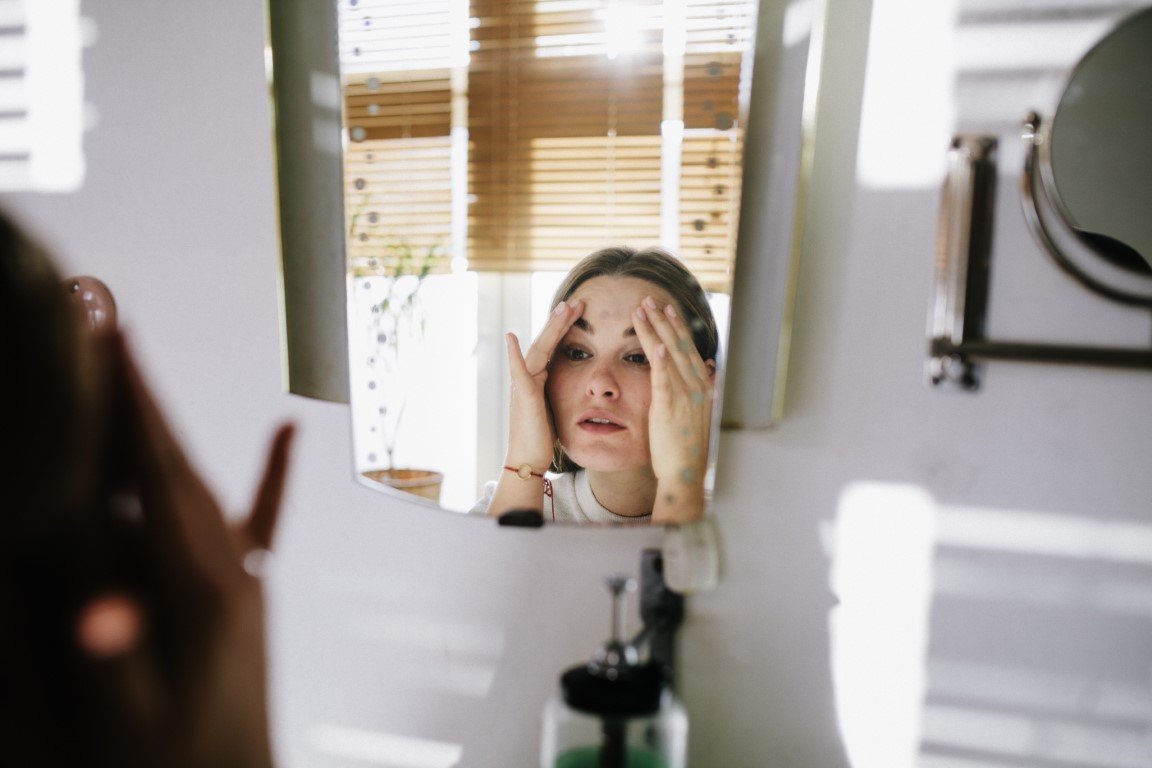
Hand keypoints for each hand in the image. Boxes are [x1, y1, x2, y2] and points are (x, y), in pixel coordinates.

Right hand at [73, 333, 294, 767]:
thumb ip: (117, 665)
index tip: (105, 333)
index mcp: (200, 588)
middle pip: (176, 460)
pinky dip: (271, 471)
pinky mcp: (250, 593)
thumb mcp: (132, 726)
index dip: (126, 401)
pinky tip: (286, 431)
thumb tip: (99, 607)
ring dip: (164, 424)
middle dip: (139, 389)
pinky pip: (260, 519)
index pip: (155, 473)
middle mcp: (230, 567)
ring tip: (130, 371)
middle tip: (105, 321)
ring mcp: (244, 576)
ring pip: (201, 479)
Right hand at [503, 299, 584, 471]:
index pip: (555, 346)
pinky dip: (513, 355)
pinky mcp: (523, 396)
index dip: (566, 328)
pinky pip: (517, 372)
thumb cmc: (543, 438)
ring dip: (550, 329)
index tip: (580, 310)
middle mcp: (529, 377)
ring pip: (538, 350)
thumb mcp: (557, 408)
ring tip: (563, 309)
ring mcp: (523, 385)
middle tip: (576, 301)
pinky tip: (510, 338)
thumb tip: (577, 382)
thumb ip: (561, 390)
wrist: (528, 459)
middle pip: (547, 342)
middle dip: (561, 321)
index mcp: (539, 378)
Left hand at [633, 297, 714, 523]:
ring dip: (656, 330)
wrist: (685, 473)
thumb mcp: (697, 411)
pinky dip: (662, 361)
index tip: (666, 307)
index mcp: (701, 386)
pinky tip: (656, 345)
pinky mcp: (670, 408)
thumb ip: (701, 386)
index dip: (676, 326)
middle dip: (664, 320)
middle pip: (679, 344)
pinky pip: (665, 380)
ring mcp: (685, 396)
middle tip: (649, 299)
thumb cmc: (685, 447)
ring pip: (669, 355)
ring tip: (643, 310)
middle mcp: (696, 386)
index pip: (687, 348)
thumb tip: (709, 366)